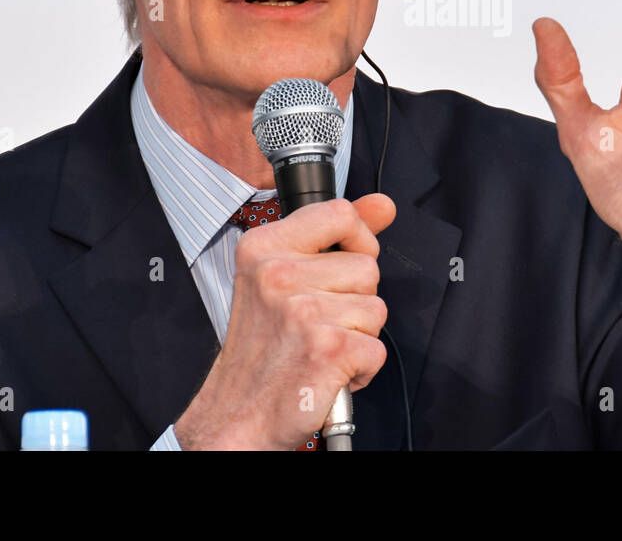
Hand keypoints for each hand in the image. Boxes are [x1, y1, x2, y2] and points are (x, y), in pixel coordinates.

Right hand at [173, 193, 394, 449]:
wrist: (238, 415)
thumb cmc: (260, 351)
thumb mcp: (283, 277)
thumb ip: (337, 234)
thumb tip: (383, 205)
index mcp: (263, 248)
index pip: (340, 212)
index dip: (357, 239)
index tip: (344, 262)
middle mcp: (278, 275)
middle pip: (367, 267)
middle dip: (355, 300)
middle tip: (317, 323)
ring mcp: (302, 312)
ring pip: (376, 308)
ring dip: (358, 335)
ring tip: (321, 346)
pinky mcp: (327, 348)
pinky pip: (377, 348)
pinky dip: (361, 368)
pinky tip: (328, 371)